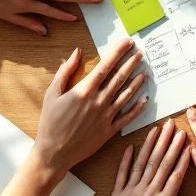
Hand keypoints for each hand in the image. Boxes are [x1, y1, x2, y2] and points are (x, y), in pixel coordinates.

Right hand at [34, 39, 147, 173]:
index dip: (118, 52)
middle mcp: (98, 102)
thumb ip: (65, 71)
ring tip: (145, 72)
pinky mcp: (109, 131)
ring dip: (137, 83)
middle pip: (119, 78)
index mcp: (84, 91)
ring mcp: (106, 117)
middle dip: (131, 63)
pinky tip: (145, 100)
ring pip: (126, 95)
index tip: (127, 42)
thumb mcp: (52, 93)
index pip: (105, 66)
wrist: (54, 152)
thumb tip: (76, 53)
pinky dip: (138, 108)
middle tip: (140, 54)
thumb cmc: (50, 122)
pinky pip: (127, 117)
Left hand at [97, 120, 195, 195]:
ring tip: (157, 129)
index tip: (187, 141)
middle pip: (160, 163)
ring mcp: (130, 194)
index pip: (176, 174)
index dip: (182, 156)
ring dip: (151, 144)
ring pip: (142, 164)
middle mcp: (148, 195)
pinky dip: (126, 159)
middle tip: (174, 126)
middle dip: (169, 143)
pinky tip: (131, 145)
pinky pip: (122, 174)